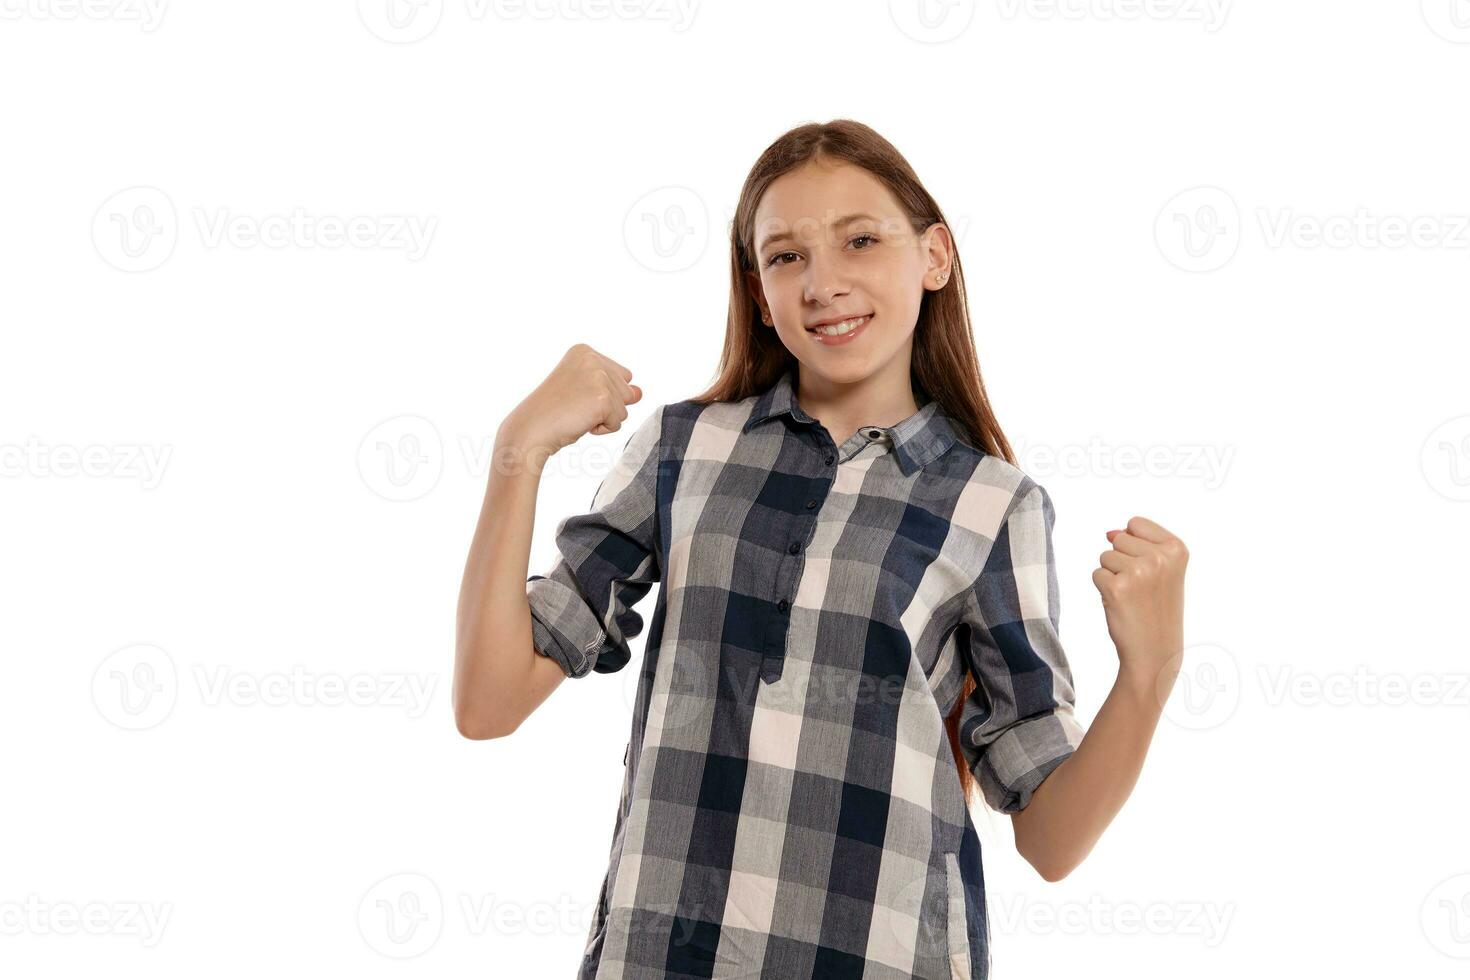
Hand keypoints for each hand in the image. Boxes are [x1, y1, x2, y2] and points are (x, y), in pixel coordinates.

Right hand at [497, 343, 643, 468]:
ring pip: (624, 408)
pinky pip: (618, 423)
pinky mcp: (604, 399)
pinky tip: (579, 422)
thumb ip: (615, 387)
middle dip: (605, 406)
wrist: (530, 430)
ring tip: (576, 414)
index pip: (621, 376)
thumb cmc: (552, 412)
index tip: (574, 396)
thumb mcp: (584, 391)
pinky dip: (602, 430)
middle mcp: (593, 359)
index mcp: (584, 351)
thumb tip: (639, 393)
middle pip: (626, 391)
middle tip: (574, 407)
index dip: (601, 394)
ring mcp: (599, 377)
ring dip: (603, 419)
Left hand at [1091, 516, 1188, 691]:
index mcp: (1177, 548)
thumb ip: (1140, 543)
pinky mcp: (1117, 587)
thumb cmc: (1157, 608)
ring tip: (1132, 596)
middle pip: (1119, 538)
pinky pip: (1096, 574)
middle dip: (1123, 560)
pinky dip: (1104, 589)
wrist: (1156, 651)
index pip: (1136, 523)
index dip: (1135, 546)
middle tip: (1141, 588)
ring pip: (1105, 556)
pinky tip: (1121, 604)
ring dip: (1113, 575)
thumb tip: (1109, 532)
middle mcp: (1160, 557)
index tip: (1151, 570)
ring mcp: (1138, 572)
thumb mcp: (1163, 570)